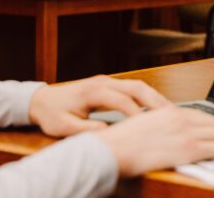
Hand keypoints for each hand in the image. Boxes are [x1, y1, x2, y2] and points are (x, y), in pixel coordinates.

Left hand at [28, 75, 171, 136]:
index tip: (150, 127)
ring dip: (155, 97)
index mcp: (93, 91)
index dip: (138, 114)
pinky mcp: (110, 84)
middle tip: (172, 115)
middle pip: (137, 87)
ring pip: (139, 85)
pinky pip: (134, 88)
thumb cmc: (51, 113)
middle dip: (156, 101)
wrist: (41, 100)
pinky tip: (156, 107)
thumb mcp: (63, 127)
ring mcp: (108, 81)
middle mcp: (104, 82)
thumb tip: (110, 132)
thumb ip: (87, 130)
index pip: (123, 101)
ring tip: (169, 111)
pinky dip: (148, 96)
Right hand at [96, 106, 213, 176]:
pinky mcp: (187, 148)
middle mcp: (180, 119)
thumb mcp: (142, 126)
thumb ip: (159, 127)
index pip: (199, 114)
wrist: (109, 150)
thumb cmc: (119, 143)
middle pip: (213, 121)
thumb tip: (168, 134)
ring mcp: (185, 133)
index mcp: (168, 112)